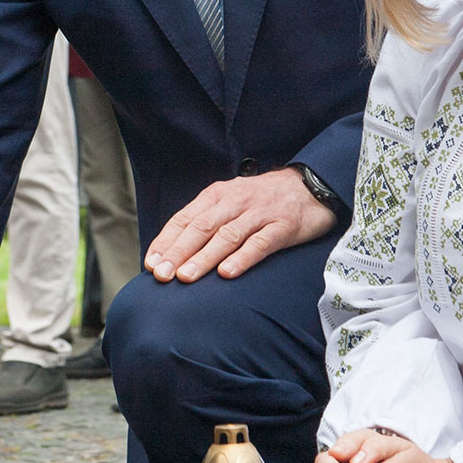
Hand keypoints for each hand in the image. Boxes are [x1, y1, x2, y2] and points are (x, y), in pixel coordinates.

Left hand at [145, 168, 336, 281]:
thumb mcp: (231, 201)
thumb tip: (174, 250)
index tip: (151, 264)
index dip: (166, 241)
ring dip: (204, 257)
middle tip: (162, 275)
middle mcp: (235, 201)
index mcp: (218, 195)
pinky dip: (242, 258)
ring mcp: (259, 213)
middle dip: (178, 252)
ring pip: (226, 236)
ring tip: (186, 277)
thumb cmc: (263, 200)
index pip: (185, 218)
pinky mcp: (283, 226)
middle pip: (201, 228)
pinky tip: (227, 273)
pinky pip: (260, 243)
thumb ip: (207, 221)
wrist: (311, 185)